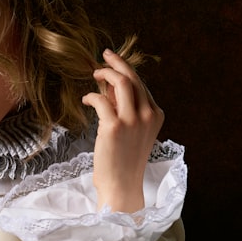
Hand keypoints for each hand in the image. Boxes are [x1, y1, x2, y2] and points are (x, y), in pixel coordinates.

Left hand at [82, 48, 164, 212]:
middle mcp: (147, 115)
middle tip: (105, 55)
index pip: (141, 85)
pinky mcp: (113, 127)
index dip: (125, 72)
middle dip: (118, 62)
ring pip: (121, 82)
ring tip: (95, 74)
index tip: (112, 66)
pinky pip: (101, 100)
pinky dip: (92, 96)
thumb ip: (124, 107)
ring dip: (106, 73)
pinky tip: (86, 99)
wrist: (121, 185)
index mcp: (155, 115)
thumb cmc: (123, 160)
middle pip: (133, 77)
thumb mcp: (130, 130)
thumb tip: (110, 84)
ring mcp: (132, 121)